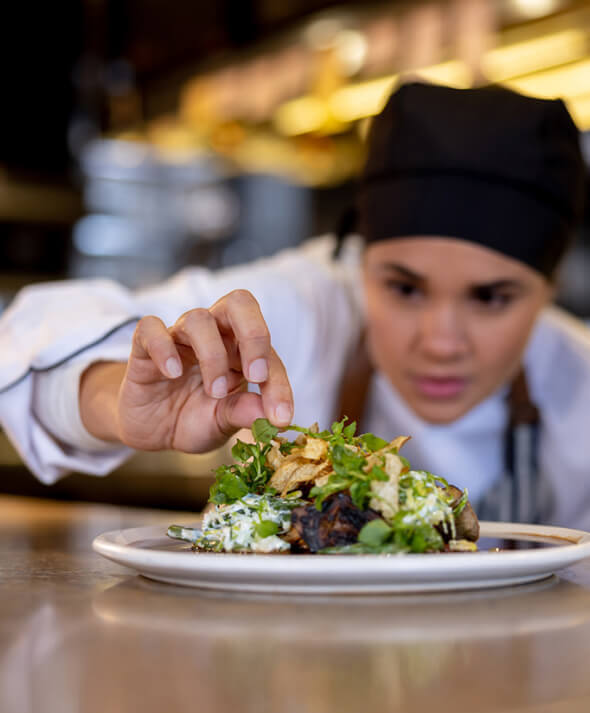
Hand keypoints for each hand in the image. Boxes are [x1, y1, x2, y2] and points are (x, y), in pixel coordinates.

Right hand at [81, 290, 293, 452]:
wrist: (151, 430)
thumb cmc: (193, 418)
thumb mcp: (222, 423)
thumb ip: (243, 413)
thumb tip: (271, 417)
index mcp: (241, 351)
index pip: (268, 353)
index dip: (278, 384)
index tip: (280, 416)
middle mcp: (214, 335)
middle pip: (239, 303)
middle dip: (254, 335)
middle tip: (256, 376)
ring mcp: (180, 338)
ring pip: (198, 319)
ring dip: (212, 355)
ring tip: (215, 391)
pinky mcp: (145, 346)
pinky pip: (151, 329)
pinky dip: (163, 348)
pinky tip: (173, 373)